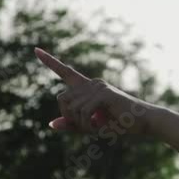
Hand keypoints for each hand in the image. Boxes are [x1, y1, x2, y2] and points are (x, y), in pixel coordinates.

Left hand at [35, 48, 156, 134]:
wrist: (143, 122)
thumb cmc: (119, 124)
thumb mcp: (91, 126)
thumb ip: (72, 124)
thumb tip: (52, 124)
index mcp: (87, 88)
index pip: (65, 72)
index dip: (50, 61)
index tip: (35, 50)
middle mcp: (91, 83)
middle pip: (62, 99)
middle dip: (69, 117)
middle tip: (87, 127)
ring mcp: (97, 86)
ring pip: (71, 108)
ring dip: (82, 124)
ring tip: (99, 128)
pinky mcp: (104, 94)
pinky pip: (83, 112)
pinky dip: (89, 125)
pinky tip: (101, 128)